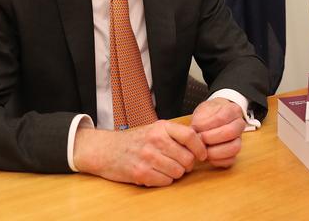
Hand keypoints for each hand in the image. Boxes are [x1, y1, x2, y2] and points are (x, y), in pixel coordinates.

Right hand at [73, 120, 206, 186]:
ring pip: (178, 172)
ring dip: (176, 173)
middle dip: (187, 165)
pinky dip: (165, 180)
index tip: (202, 155)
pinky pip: (165, 181)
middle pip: (187, 158)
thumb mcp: (155, 128)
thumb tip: (200, 142)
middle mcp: (155, 140)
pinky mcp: (140, 173)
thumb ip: (175, 133)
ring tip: (167, 168)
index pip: (190, 136)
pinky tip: (158, 174)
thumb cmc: (134, 140)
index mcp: (161, 127)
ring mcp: (147, 157)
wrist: (106, 150)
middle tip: (181, 164)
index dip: (200, 148)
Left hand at [191, 98, 245, 167]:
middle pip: (231, 132)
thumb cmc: (209, 115)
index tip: (196, 128)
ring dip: (215, 151)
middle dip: (212, 138)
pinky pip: (231, 160)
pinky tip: (208, 156)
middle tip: (200, 139)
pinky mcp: (235, 152)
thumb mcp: (203, 111)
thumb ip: (200, 121)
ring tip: (203, 149)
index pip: (222, 118)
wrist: (214, 118)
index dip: (207, 125)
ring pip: (234, 148)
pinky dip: (218, 161)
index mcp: (233, 110)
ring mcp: (239, 139)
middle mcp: (239, 125)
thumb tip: (195, 134)